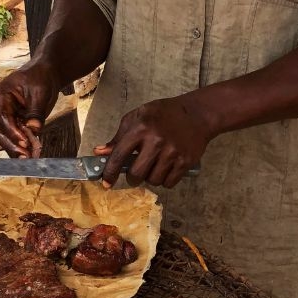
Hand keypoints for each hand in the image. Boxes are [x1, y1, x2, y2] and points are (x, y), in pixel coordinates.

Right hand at [0, 60, 60, 157]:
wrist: (44, 73)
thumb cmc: (40, 77)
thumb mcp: (40, 92)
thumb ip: (36, 111)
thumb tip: (34, 129)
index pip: (4, 119)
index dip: (14, 133)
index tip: (26, 144)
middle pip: (0, 132)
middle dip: (13, 146)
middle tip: (26, 157)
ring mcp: (3, 115)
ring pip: (5, 137)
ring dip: (17, 149)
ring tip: (29, 158)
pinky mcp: (12, 122)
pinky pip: (14, 136)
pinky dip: (21, 145)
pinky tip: (30, 153)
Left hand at [96, 95, 211, 187]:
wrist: (197, 114)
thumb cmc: (164, 114)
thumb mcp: (138, 116)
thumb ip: (119, 136)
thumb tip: (100, 152)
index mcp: (141, 128)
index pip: (119, 155)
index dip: (110, 172)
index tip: (106, 183)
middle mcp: (156, 141)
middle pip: (136, 174)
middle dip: (133, 177)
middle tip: (136, 172)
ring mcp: (172, 153)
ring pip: (153, 180)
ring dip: (150, 178)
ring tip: (154, 166)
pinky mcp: (186, 162)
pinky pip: (169, 183)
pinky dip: (165, 180)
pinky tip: (166, 169)